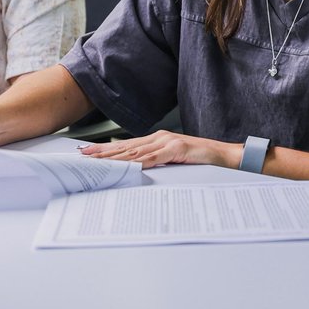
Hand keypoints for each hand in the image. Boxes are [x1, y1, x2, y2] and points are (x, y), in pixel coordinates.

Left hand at [80, 131, 240, 168]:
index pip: (127, 146)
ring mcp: (168, 142)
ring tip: (97, 160)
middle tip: (83, 156)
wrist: (225, 156)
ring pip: (135, 151)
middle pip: (126, 146)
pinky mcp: (177, 149)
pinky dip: (138, 161)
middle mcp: (160, 138)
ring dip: (114, 156)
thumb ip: (158, 162)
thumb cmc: (202, 159)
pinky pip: (154, 157)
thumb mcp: (175, 161)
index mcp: (158, 140)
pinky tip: (126, 164)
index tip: (88, 153)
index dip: (107, 150)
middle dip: (103, 152)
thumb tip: (137, 170)